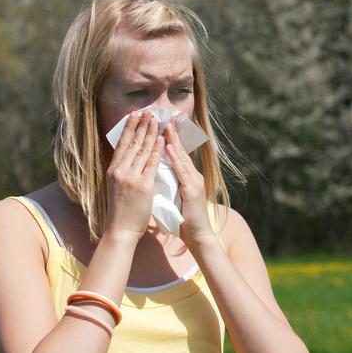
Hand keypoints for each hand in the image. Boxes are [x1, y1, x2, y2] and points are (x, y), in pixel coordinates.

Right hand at [104, 109, 164, 242]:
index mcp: (113, 170)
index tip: (134, 115)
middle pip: (132, 142)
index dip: (129, 128)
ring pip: (143, 150)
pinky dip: (157, 150)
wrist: (120, 229)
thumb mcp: (116, 187)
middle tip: (148, 111)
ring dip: (151, 133)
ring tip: (156, 120)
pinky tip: (161, 139)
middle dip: (141, 125)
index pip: (122, 143)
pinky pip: (152, 164)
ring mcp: (131, 177)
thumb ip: (122, 172)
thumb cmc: (120, 211)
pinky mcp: (143, 185)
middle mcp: (120, 170)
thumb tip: (128, 158)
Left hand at [164, 117, 214, 248]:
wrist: (197, 236)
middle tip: (166, 116)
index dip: (170, 138)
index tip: (162, 124)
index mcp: (187, 177)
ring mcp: (194, 181)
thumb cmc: (184, 220)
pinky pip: (182, 171)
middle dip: (173, 133)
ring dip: (173, 140)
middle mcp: (192, 176)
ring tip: (165, 125)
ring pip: (182, 157)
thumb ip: (167, 185)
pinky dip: (176, 158)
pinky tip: (169, 147)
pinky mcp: (193, 189)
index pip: (177, 154)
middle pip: (181, 150)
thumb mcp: (173, 198)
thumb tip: (154, 176)